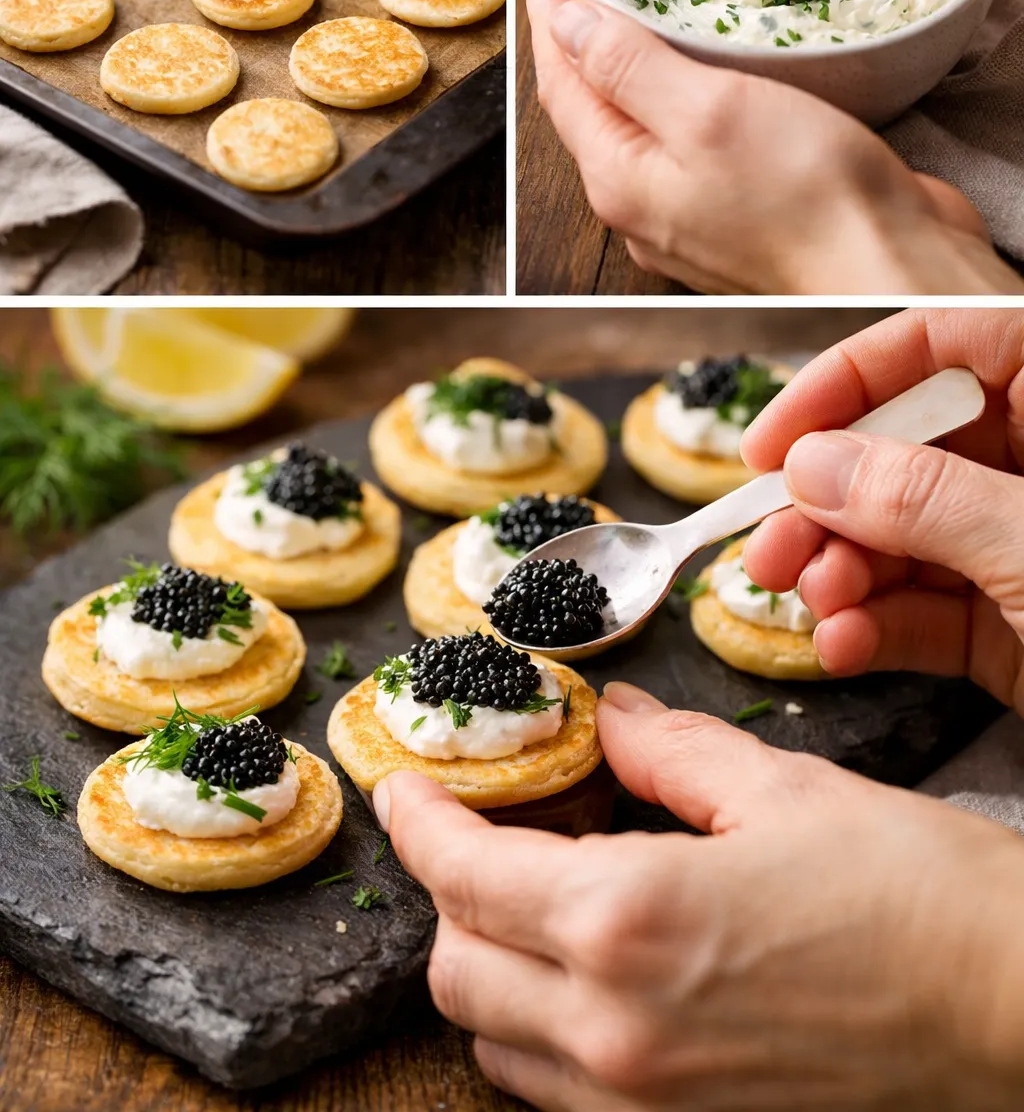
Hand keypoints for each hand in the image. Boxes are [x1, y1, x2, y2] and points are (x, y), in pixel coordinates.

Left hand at [375, 684, 1023, 1110]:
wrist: (1008, 1003)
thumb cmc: (907, 890)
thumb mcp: (777, 789)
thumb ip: (666, 752)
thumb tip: (605, 721)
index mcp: (628, 921)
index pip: (464, 876)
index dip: (421, 823)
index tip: (409, 789)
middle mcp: (616, 1029)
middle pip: (455, 971)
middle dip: (450, 894)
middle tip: (489, 831)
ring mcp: (646, 1105)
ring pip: (496, 1045)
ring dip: (493, 966)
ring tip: (544, 900)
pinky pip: (561, 1095)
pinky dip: (545, 1032)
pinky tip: (598, 973)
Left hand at [526, 0, 1019, 294]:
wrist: (894, 270)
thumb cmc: (808, 200)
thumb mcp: (706, 112)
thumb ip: (628, 67)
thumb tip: (567, 25)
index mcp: (620, 177)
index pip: (562, 80)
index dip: (551, 10)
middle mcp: (643, 203)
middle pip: (590, 104)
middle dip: (577, 36)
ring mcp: (688, 212)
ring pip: (639, 124)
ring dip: (626, 64)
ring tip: (625, 10)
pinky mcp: (739, 210)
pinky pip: (688, 141)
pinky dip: (678, 95)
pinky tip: (698, 73)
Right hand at [741, 308, 1023, 704]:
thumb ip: (925, 498)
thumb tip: (814, 467)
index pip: (940, 343)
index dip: (850, 378)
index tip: (774, 439)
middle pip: (903, 451)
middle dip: (826, 502)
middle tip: (771, 544)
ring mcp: (1017, 550)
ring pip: (901, 538)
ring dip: (838, 571)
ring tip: (808, 601)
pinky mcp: (1011, 630)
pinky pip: (925, 614)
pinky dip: (874, 630)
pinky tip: (843, 647)